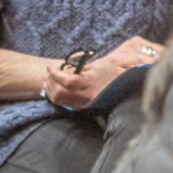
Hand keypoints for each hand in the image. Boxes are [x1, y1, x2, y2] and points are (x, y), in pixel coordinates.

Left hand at [44, 38, 158, 108]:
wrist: (124, 88)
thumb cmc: (111, 73)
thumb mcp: (98, 64)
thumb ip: (79, 67)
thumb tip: (63, 70)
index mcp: (91, 82)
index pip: (68, 81)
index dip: (55, 74)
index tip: (50, 67)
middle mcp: (87, 95)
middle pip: (60, 92)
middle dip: (50, 81)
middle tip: (49, 73)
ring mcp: (84, 103)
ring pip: (59, 100)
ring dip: (50, 89)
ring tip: (48, 80)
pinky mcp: (82, 108)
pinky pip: (63, 104)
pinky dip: (54, 96)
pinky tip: (53, 88)